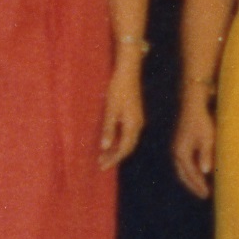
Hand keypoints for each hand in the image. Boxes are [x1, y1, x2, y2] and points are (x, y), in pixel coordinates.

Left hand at [98, 55, 145, 170]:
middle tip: (101, 164)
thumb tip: (104, 147)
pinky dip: (118, 140)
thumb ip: (108, 129)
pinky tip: (110, 140)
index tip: (102, 166)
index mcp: (133, 125)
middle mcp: (138, 125)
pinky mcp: (134, 114)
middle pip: (127, 147)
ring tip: (103, 155)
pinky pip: (127, 133)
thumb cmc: (118, 89)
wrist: (129, 71)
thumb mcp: (111, 110)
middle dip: (115, 157)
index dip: (113, 159)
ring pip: (127, 140)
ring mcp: (137, 120)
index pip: (124, 149)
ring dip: (116, 149)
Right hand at [172, 93, 218, 197]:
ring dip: (192, 178)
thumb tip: (205, 171)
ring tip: (203, 186)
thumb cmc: (202, 120)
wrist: (193, 103)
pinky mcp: (181, 142)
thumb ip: (206, 155)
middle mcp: (176, 152)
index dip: (199, 186)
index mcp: (181, 153)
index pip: (191, 175)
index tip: (208, 195)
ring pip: (184, 169)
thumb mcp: (207, 138)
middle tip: (205, 194)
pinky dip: (192, 169)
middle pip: (184, 175)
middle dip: (194, 185)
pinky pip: (185, 161)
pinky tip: (200, 170)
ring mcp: (177, 147)